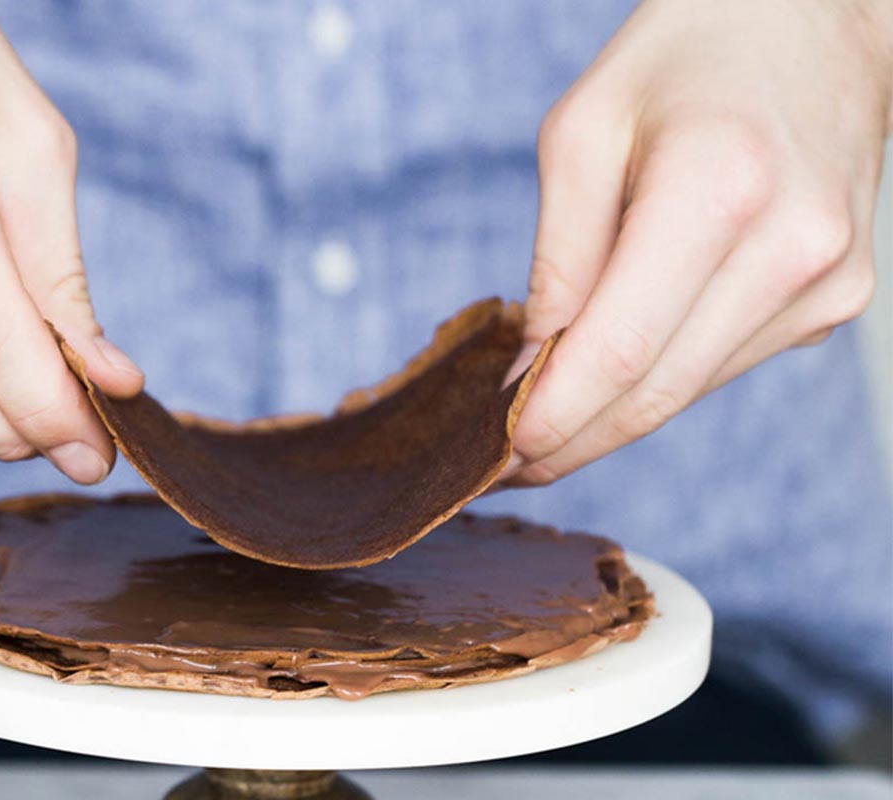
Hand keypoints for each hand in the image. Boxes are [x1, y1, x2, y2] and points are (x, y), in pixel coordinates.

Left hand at [504, 0, 891, 485]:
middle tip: (502, 468)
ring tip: (541, 424)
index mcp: (720, 188)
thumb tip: (530, 366)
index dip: (554, 416)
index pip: (622, 349)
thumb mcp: (584, 130)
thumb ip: (559, 255)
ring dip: (609, 419)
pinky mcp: (837, 297)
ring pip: (690, 390)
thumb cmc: (684, 58)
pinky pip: (722, 364)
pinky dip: (659, 379)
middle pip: (657, 392)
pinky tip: (614, 373)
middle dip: (571, 440)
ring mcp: (827, 280)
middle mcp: (790, 246)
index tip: (497, 456)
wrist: (816, 22)